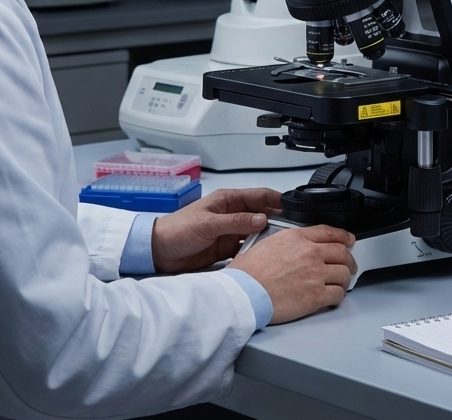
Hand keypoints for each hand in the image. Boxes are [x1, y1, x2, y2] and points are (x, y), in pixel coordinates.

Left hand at [151, 187, 281, 273]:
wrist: (157, 252)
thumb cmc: (177, 230)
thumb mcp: (208, 224)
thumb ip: (236, 221)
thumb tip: (262, 219)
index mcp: (228, 200)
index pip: (259, 195)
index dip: (276, 199)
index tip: (294, 206)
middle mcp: (232, 214)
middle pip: (261, 213)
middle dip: (277, 219)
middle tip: (293, 228)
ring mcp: (230, 231)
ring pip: (256, 232)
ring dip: (267, 236)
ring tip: (283, 244)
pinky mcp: (226, 248)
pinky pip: (246, 248)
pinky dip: (256, 251)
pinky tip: (265, 256)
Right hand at [228, 225, 356, 323]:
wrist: (242, 294)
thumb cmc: (246, 274)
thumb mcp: (266, 243)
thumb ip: (287, 242)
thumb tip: (296, 247)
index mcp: (297, 238)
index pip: (329, 232)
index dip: (344, 236)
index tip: (349, 240)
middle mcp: (310, 253)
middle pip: (342, 253)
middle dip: (349, 260)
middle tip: (348, 266)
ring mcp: (315, 274)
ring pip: (344, 273)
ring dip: (344, 279)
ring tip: (340, 283)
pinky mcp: (315, 295)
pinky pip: (338, 294)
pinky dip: (338, 296)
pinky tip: (333, 297)